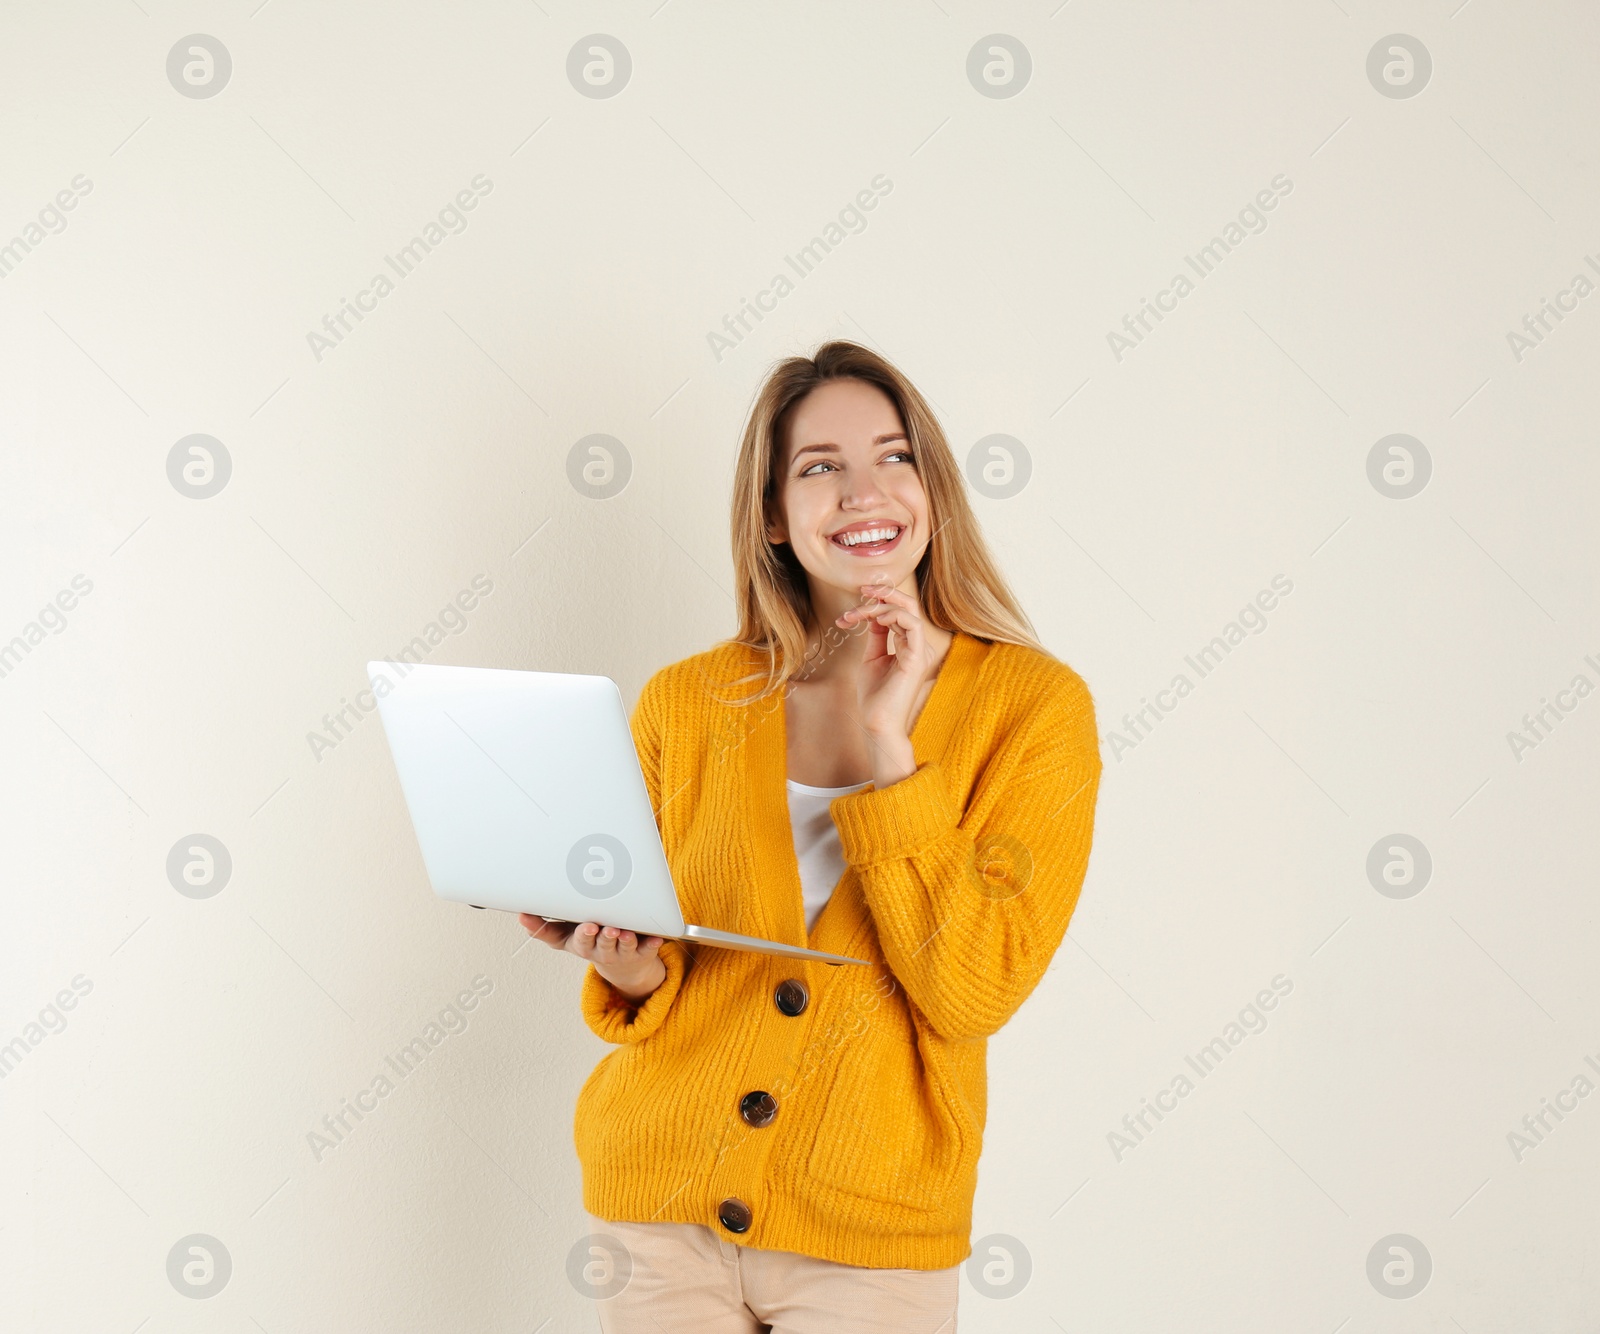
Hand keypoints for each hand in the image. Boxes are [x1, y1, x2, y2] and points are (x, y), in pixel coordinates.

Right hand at [519, 915, 666, 1003]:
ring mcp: (623, 952)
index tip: (588, 926)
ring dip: (626, 940)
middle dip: (604, 937)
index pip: (581, 941)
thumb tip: (521, 915)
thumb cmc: (590, 943)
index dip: (584, 935)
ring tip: (626, 932)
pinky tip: (658, 939)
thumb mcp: (565, 938)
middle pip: (603, 944)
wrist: (624, 967)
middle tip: (606, 928)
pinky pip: (649, 949)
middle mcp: (603, 951)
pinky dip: (653, 944)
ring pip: (625, 946)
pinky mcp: (643, 952)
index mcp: (584, 946)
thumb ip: (544, 928)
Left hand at [834, 582, 939, 742]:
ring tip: (855, 614)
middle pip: (907, 605)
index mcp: (910, 645)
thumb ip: (877, 635)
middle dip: (883, 594)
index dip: (878, 602)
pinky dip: (891, 615)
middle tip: (862, 591)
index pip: (899, 612)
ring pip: (907, 610)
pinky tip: (873, 619)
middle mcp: (919, 645)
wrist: (876, 722)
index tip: (855, 602)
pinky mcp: (917, 658)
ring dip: (878, 607)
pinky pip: (912, 624)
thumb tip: (874, 613)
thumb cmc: (875, 695)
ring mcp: (920, 651)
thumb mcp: (873, 657)